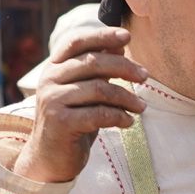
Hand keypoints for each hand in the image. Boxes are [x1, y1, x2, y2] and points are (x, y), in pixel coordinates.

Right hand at [12, 27, 149, 183]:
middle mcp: (49, 79)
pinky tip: (128, 121)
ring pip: (99, 89)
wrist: (50, 159)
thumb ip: (97, 69)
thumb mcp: (85, 92)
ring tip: (141, 107)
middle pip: (93, 62)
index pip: (76, 41)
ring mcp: (52, 100)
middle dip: (124, 67)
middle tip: (145, 76)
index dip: (102, 34)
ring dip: (127, 97)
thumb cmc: (73, 121)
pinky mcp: (60, 122)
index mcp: (54, 67)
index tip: (127, 36)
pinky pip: (98, 114)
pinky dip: (119, 116)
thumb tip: (119, 44)